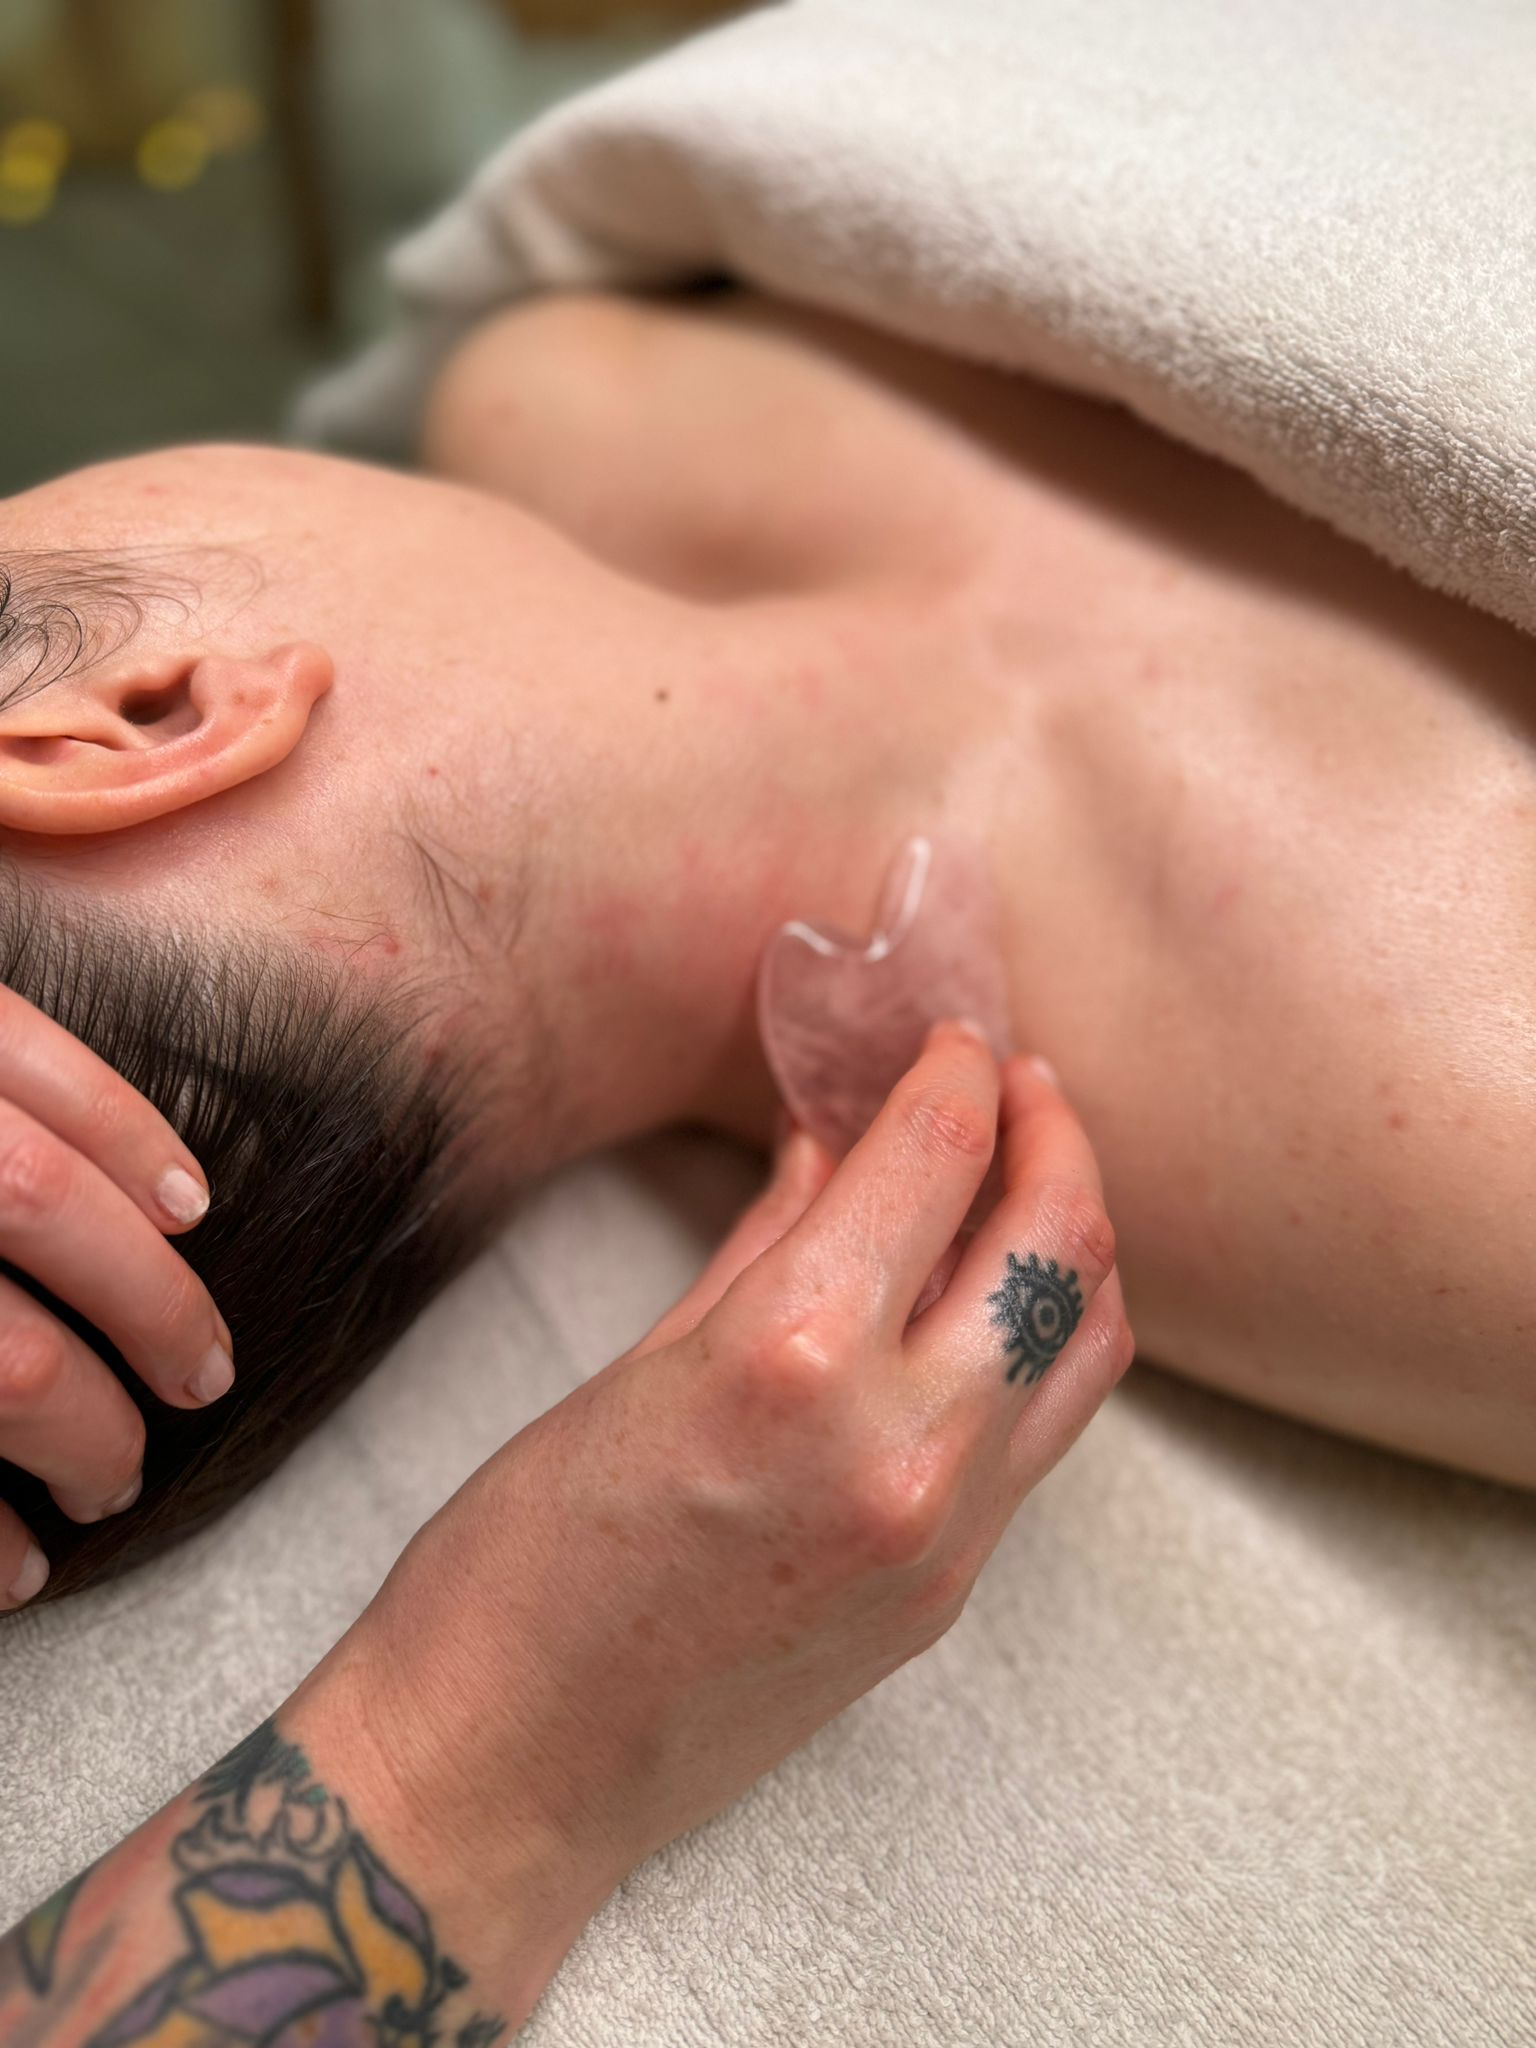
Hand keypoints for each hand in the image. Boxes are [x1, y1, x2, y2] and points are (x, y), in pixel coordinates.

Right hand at [0, 986, 230, 1608]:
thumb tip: (127, 1164)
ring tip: (111, 1485)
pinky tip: (16, 1570)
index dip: (123, 1134)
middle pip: (34, 1203)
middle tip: (204, 1379)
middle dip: (146, 1302)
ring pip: (10, 1364)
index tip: (193, 1209)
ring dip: (86, 1439)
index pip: (25, 1073)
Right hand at [331, 1020, 1131, 1939]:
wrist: (510, 1768)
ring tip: (1025, 1181)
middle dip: (1051, 1131)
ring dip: (1075, 1237)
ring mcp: (947, 1531)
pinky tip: (986, 1302)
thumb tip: (830, 1143)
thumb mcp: (637, 1363)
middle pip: (1057, 1239)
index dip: (951, 1071)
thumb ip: (767, 1240)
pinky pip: (1046, 1431)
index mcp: (797, 1355)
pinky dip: (1043, 1339)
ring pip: (1090, 1340)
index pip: (934, 1158)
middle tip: (1015, 1083)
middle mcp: (905, 1442)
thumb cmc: (520, 1562)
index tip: (947, 1038)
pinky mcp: (952, 1592)